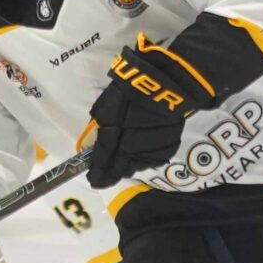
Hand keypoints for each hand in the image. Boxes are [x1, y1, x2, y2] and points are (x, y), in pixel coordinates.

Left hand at [83, 36, 214, 188]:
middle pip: (121, 165)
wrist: (169, 81)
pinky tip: (141, 158)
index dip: (97, 171)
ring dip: (129, 167)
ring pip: (138, 164)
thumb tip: (95, 143)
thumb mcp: (108, 104)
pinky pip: (155, 159)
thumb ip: (101, 125)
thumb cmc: (133, 88)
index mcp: (115, 128)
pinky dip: (146, 160)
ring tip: (124, 167)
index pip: (103, 157)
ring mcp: (152, 144)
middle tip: (105, 179)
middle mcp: (132, 140)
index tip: (93, 180)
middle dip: (112, 173)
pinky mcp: (169, 144)